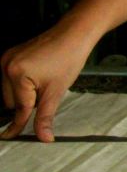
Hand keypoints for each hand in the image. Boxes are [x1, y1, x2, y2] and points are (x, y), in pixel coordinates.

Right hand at [1, 25, 92, 141]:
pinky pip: (11, 79)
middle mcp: (7, 65)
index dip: (18, 124)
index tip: (9, 137)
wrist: (74, 33)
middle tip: (47, 91)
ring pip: (10, 91)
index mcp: (17, 74)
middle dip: (29, 103)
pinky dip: (23, 84)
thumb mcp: (57, 91)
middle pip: (12, 101)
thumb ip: (46, 116)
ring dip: (25, 94)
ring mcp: (7, 59)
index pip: (19, 108)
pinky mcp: (10, 55)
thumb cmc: (69, 58)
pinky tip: (40, 75)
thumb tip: (43, 138)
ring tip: (45, 80)